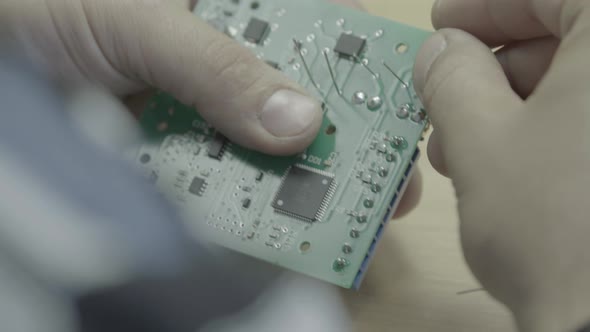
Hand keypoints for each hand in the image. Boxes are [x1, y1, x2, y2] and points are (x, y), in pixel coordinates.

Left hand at [1, 0, 418, 216]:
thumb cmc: (47, 9)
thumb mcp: (136, 23)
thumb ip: (215, 68)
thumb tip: (299, 122)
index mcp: (226, 3)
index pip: (315, 17)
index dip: (360, 56)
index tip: (399, 102)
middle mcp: (224, 51)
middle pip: (302, 89)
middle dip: (343, 135)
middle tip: (385, 180)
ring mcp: (202, 103)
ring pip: (268, 139)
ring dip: (300, 178)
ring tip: (342, 214)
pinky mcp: (179, 146)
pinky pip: (224, 174)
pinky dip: (248, 200)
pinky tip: (276, 224)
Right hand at [415, 0, 589, 330]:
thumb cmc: (554, 228)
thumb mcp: (480, 141)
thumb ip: (451, 78)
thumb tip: (440, 51)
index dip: (482, 6)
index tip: (442, 25)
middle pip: (567, 36)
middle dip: (493, 68)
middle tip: (444, 96)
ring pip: (581, 85)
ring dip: (514, 107)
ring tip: (462, 147)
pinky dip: (552, 134)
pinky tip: (510, 167)